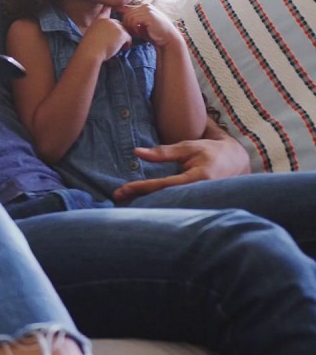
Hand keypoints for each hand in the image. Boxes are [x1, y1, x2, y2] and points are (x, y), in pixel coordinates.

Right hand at [80, 13, 131, 61]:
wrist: (91, 52)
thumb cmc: (89, 48)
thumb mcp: (91, 35)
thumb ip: (99, 31)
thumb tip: (108, 35)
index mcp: (98, 20)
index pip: (105, 11)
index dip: (108, 8)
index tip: (109, 5)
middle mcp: (108, 21)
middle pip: (119, 25)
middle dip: (119, 34)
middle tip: (114, 44)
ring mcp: (115, 26)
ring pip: (125, 32)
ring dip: (122, 40)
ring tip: (116, 48)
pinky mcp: (121, 33)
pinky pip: (129, 38)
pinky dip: (126, 45)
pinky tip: (120, 49)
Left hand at [111, 137, 250, 200]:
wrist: (238, 163)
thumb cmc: (211, 152)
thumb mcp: (188, 147)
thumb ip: (163, 152)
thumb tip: (137, 152)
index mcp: (198, 179)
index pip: (164, 185)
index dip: (142, 188)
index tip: (122, 190)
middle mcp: (200, 194)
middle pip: (164, 201)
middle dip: (139, 201)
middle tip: (116, 199)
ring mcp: (201, 202)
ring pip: (170, 207)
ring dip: (147, 207)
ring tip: (124, 205)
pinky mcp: (199, 206)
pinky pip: (176, 208)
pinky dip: (159, 207)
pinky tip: (143, 208)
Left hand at [120, 3, 178, 48]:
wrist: (168, 39)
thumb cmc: (154, 34)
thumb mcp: (141, 25)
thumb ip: (132, 19)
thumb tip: (118, 10)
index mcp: (144, 7)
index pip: (127, 8)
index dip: (123, 17)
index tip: (124, 26)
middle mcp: (146, 6)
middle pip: (126, 13)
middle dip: (127, 25)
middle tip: (133, 33)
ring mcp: (148, 9)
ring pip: (128, 17)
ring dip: (130, 27)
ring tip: (137, 33)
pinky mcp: (149, 15)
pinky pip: (133, 20)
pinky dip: (134, 28)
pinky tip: (140, 33)